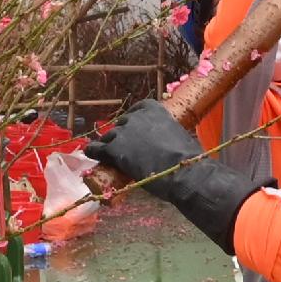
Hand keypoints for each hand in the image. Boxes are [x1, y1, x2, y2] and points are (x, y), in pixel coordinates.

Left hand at [90, 99, 206, 189]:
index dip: (134, 120)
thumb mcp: (181, 135)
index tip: (134, 128)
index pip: (138, 109)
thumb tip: (170, 141)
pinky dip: (94, 151)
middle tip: (125, 148)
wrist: (184, 172)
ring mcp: (123, 132)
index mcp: (155, 110)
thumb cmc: (189, 157)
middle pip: (122, 123)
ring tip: (109, 155)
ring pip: (109, 136)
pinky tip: (91, 154)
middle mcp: (136, 117)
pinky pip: (97, 148)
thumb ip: (169, 133)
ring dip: (109, 144)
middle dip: (122, 135)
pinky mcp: (114, 149)